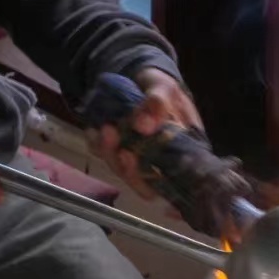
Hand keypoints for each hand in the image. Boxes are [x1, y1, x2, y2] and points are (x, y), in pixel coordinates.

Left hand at [91, 68, 201, 207]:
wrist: (135, 76)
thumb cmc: (159, 87)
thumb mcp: (163, 87)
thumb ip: (157, 104)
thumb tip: (144, 126)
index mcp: (184, 153)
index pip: (183, 184)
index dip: (176, 200)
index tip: (164, 203)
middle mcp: (161, 162)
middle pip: (149, 185)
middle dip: (132, 172)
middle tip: (123, 151)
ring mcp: (136, 158)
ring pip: (124, 172)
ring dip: (112, 155)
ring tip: (106, 130)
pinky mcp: (115, 150)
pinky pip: (103, 155)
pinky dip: (96, 144)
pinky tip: (94, 129)